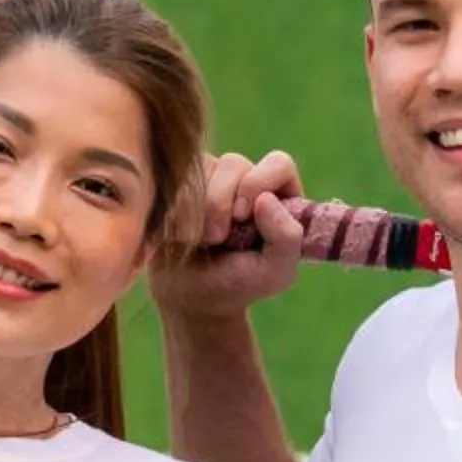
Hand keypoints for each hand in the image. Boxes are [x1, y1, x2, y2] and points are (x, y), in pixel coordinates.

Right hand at [147, 150, 306, 326]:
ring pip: (201, 169)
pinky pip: (175, 180)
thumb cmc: (235, 285)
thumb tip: (266, 199)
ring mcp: (213, 180)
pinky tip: (177, 235)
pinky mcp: (181, 184)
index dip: (259, 183)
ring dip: (195, 210)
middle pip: (234, 164)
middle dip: (220, 203)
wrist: (188, 297)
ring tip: (196, 241)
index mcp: (280, 197)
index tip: (243, 215)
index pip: (279, 164)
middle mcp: (247, 181)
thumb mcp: (274, 273)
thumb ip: (287, 239)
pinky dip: (175, 211)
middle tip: (216, 238)